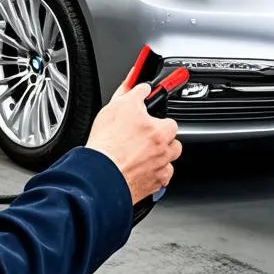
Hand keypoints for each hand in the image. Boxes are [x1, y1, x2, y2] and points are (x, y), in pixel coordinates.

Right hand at [85, 74, 181, 204]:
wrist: (100, 172)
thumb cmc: (108, 142)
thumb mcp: (120, 105)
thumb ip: (135, 92)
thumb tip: (142, 86)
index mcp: (160, 131)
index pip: (171, 122)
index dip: (159, 120)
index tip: (153, 120)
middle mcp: (164, 152)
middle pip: (173, 144)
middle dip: (162, 141)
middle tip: (144, 139)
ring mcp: (158, 171)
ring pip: (167, 164)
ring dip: (159, 159)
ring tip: (141, 155)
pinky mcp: (151, 187)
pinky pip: (160, 181)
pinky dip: (152, 176)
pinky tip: (139, 170)